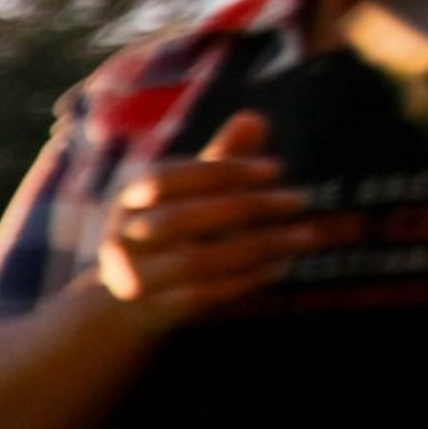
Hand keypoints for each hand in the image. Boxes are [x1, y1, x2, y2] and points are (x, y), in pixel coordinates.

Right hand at [97, 112, 310, 329]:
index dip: (222, 171)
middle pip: (181, 220)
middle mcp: (122, 237)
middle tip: (300, 199)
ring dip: (257, 248)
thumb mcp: (190, 194)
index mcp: (128, 199)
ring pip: (197, 261)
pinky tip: (282, 265)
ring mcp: (134, 277)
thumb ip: (220, 159)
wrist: (126, 302)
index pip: (170, 178)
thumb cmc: (169, 234)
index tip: (277, 168)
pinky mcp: (155, 310)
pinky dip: (247, 280)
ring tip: (306, 235)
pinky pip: (205, 295)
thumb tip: (254, 118)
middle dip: (244, 207)